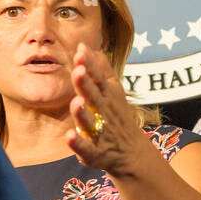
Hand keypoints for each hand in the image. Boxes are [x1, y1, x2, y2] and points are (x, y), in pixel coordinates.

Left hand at [65, 43, 148, 174]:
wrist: (131, 153)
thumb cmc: (117, 116)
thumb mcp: (113, 91)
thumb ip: (100, 70)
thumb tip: (86, 46)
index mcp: (107, 97)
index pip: (99, 78)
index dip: (90, 66)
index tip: (81, 51)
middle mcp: (104, 113)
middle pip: (94, 97)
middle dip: (87, 85)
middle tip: (79, 71)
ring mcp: (100, 133)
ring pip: (90, 122)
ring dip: (83, 113)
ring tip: (76, 102)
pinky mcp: (94, 152)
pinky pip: (86, 148)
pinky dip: (78, 143)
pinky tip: (69, 136)